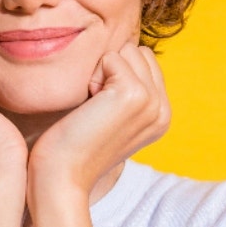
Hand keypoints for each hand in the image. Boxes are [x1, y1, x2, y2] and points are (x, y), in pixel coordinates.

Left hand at [28, 43, 169, 193]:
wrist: (62, 175)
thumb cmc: (75, 144)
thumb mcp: (113, 118)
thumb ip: (129, 92)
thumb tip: (127, 55)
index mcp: (162, 115)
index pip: (146, 62)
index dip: (116, 75)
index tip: (103, 110)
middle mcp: (163, 109)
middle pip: (138, 53)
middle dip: (112, 70)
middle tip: (97, 107)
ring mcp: (152, 102)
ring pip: (127, 51)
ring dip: (102, 72)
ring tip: (94, 106)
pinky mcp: (134, 94)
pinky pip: (111, 57)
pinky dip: (94, 75)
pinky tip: (89, 105)